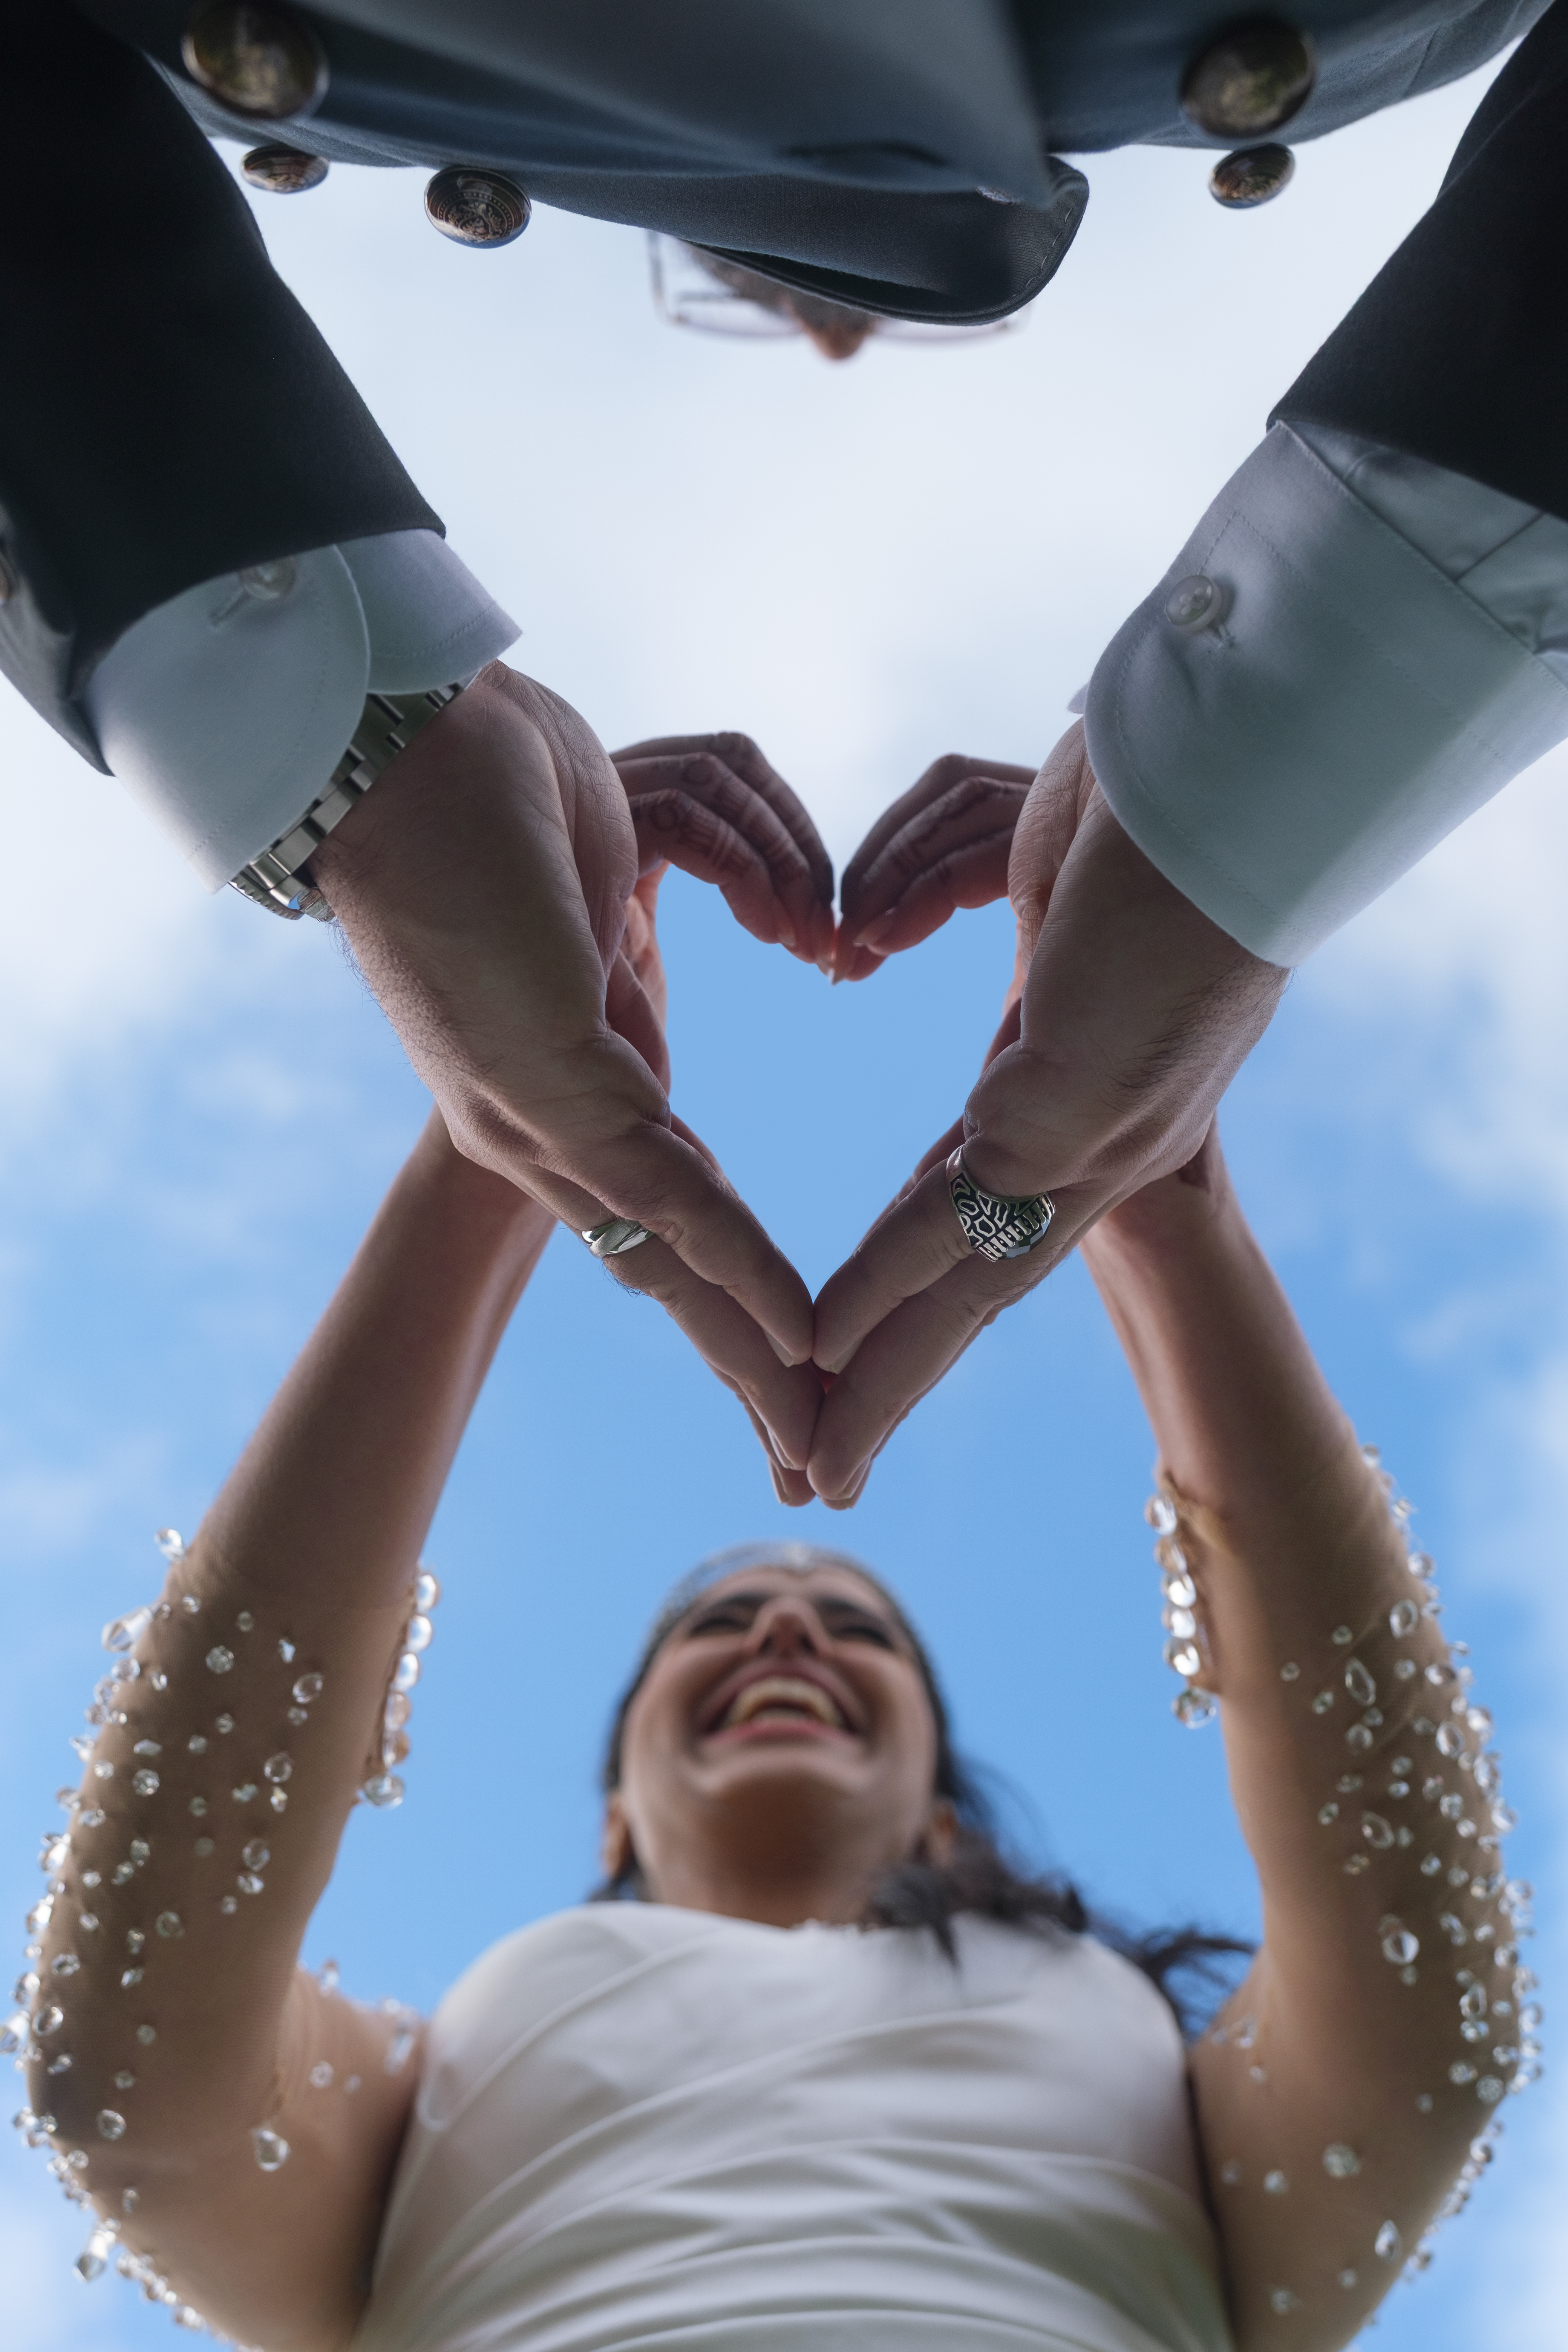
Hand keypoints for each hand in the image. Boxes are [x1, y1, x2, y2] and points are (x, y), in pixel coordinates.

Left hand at [311, 666, 823, 1486]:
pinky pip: (665, 1196)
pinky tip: (786, 1331)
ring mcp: (540, 1112)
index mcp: (564, 1081)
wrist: (405, 737)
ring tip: (811, 1422)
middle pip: (669, 1268)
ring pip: (669, 1257)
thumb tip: (786, 925)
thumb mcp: (617, 890)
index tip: (796, 1364)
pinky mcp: (548, 1082)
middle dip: (747, 1365)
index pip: (672, 1214)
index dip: (735, 1294)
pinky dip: (734, 1269)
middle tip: (809, 1451)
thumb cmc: (508, 792)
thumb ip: (685, 935)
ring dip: (750, 1348)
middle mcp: (544, 1121)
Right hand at [808, 723, 1287, 1504]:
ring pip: (972, 1273)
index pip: (978, 1215)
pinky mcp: (1078, 1097)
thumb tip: (863, 936)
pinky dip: (889, 1280)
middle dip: (895, 1375)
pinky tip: (831, 1341)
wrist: (1235, 768)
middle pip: (977, 1277)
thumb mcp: (1036, 882)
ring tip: (821, 1441)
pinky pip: (962, 1209)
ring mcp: (1097, 1126)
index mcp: (1089, 1088)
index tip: (853, 1354)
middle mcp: (1103, 1132)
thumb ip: (947, 907)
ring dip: (885, 1364)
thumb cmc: (1143, 802)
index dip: (911, 1291)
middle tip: (827, 1459)